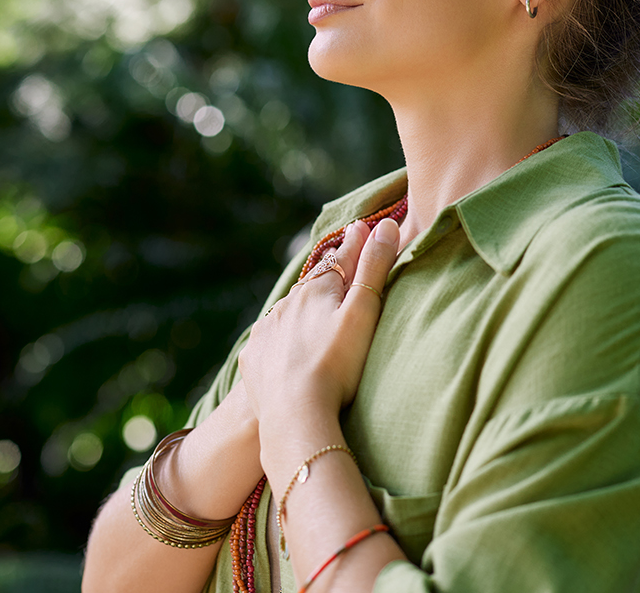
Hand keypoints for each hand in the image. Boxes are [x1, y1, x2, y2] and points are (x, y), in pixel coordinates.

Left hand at [238, 217, 400, 426]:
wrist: (294, 414)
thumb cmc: (337, 364)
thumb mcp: (363, 312)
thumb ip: (374, 268)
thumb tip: (386, 225)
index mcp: (316, 289)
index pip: (341, 259)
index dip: (355, 245)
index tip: (361, 228)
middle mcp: (287, 303)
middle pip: (313, 284)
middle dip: (328, 277)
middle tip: (340, 268)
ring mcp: (267, 331)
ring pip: (289, 312)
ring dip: (303, 309)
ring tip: (315, 314)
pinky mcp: (254, 358)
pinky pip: (270, 342)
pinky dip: (283, 340)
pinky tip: (289, 351)